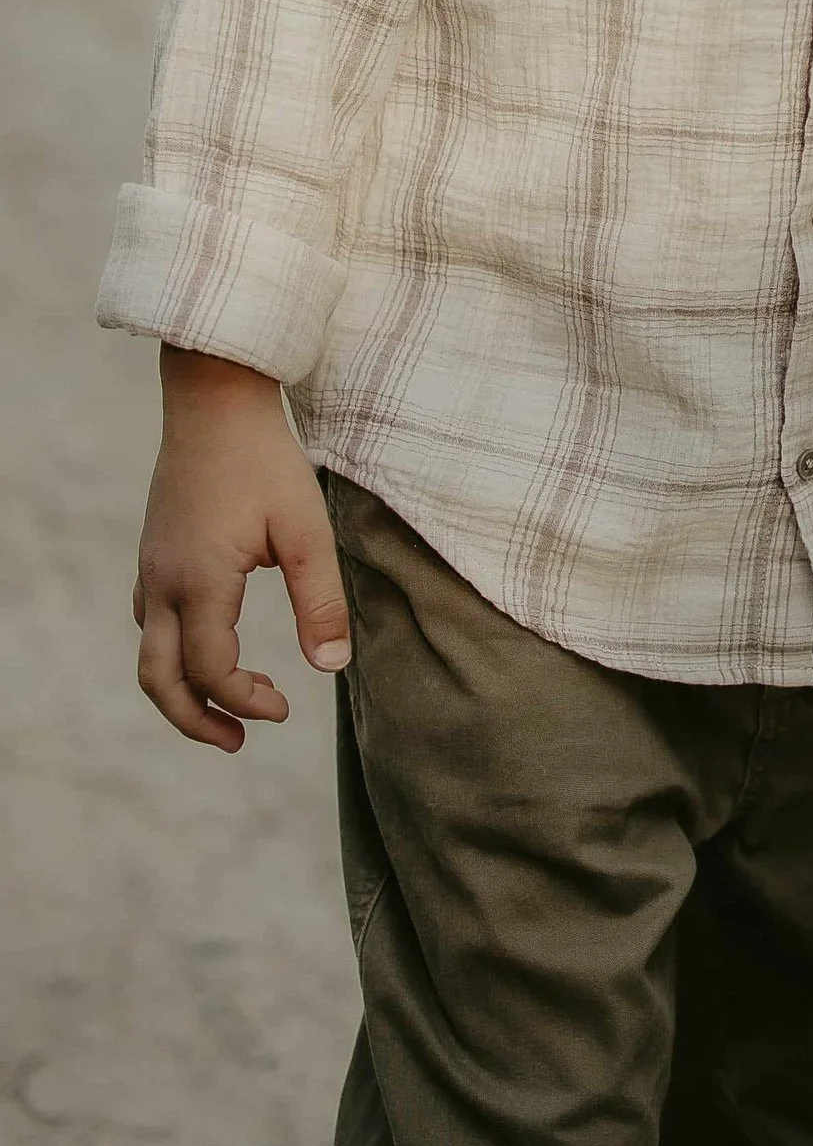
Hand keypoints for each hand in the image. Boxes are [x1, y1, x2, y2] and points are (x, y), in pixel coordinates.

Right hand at [133, 349, 351, 750]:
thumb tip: (331, 668)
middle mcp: (162, 583)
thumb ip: (320, 600)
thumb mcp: (306, 530)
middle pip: (158, 681)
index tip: (285, 710)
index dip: (244, 703)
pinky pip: (149, 624)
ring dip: (183, 691)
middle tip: (238, 744)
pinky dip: (174, 655)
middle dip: (195, 722)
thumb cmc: (265, 461)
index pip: (210, 671)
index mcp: (200, 583)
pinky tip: (212, 648)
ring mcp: (150, 569)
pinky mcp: (153, 554)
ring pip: (148, 655)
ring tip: (229, 709)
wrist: (214, 401)